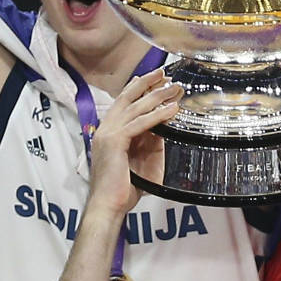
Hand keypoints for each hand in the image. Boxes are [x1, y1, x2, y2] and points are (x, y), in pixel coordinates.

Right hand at [87, 69, 181, 218]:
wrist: (109, 206)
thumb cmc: (124, 189)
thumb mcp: (142, 160)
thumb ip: (150, 143)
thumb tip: (163, 128)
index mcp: (109, 132)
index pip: (124, 102)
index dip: (138, 88)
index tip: (155, 79)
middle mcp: (106, 129)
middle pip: (127, 97)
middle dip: (147, 83)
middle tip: (166, 74)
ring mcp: (108, 134)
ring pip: (135, 108)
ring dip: (157, 95)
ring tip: (175, 87)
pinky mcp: (115, 143)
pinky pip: (140, 123)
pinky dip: (158, 115)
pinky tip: (172, 109)